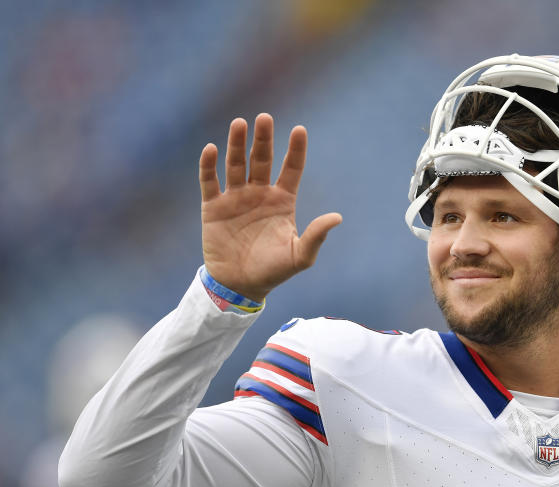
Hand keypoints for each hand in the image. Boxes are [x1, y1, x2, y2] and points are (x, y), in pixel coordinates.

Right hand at [199, 113, 341, 301]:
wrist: (240, 285)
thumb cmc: (273, 271)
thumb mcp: (300, 256)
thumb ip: (316, 236)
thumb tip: (337, 217)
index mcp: (283, 201)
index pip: (292, 169)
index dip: (296, 150)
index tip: (299, 129)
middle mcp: (260, 194)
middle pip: (262, 159)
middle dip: (263, 139)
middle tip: (264, 117)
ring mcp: (236, 198)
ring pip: (236, 164)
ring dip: (237, 144)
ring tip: (239, 123)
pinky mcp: (213, 207)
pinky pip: (210, 181)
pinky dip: (209, 165)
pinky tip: (212, 149)